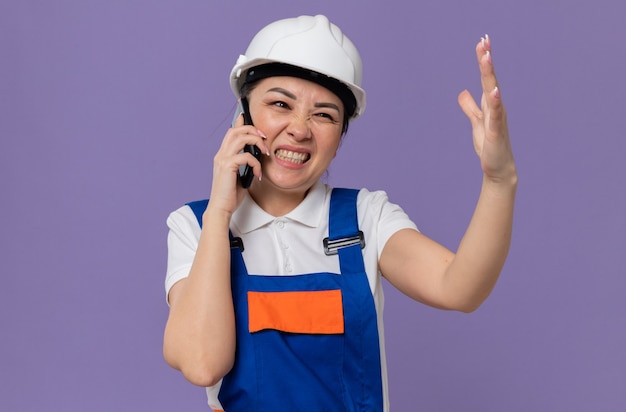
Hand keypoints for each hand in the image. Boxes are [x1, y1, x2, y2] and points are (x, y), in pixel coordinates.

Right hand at [208, 114, 268, 214]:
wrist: (221, 208)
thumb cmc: (230, 195)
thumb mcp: (241, 176)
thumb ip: (246, 165)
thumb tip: (257, 157)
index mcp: (223, 155)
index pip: (231, 132)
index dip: (240, 122)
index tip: (246, 115)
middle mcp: (221, 155)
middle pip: (236, 130)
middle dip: (253, 130)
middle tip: (265, 138)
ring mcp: (222, 159)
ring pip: (240, 137)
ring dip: (256, 142)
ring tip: (265, 152)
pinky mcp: (227, 166)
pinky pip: (246, 156)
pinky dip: (256, 163)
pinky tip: (258, 174)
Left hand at [458, 35, 515, 184]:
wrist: (498, 168)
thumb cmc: (490, 145)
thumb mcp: (476, 123)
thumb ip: (470, 107)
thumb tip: (463, 93)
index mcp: (490, 104)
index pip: (485, 78)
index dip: (483, 61)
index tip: (482, 42)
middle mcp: (496, 107)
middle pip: (490, 80)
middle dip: (486, 60)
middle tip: (484, 41)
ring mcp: (497, 118)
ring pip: (493, 92)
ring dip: (490, 75)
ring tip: (487, 57)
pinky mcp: (495, 131)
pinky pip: (496, 115)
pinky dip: (496, 102)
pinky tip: (495, 91)